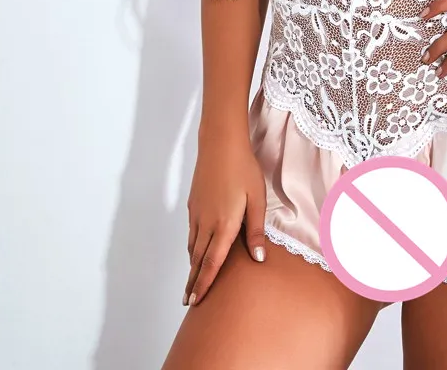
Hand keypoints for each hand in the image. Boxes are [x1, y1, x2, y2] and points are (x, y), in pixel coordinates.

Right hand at [184, 132, 267, 306]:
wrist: (220, 144)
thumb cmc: (244, 169)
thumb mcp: (257, 199)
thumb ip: (256, 230)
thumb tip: (258, 259)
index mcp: (224, 225)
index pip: (212, 263)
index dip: (204, 284)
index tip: (196, 301)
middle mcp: (206, 223)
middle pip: (198, 260)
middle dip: (193, 282)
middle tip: (188, 301)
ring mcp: (197, 213)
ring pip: (193, 247)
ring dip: (191, 266)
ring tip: (191, 282)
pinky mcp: (193, 204)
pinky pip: (192, 233)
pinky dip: (192, 248)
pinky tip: (195, 251)